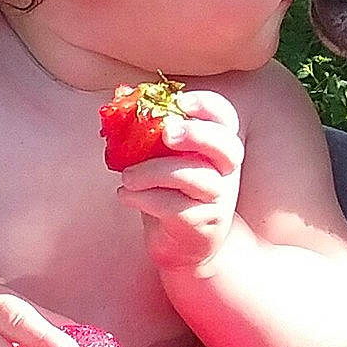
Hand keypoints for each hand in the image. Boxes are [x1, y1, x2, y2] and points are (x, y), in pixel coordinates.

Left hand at [115, 90, 243, 276]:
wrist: (183, 249)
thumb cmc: (171, 195)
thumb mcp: (163, 161)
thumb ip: (151, 134)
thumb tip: (121, 97)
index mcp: (217, 149)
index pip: (225, 119)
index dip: (207, 105)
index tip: (180, 101)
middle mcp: (225, 173)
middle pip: (225, 146)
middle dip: (196, 133)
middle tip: (165, 132)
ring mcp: (217, 201)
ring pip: (194, 177)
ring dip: (153, 172)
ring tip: (127, 178)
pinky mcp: (201, 226)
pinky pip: (175, 208)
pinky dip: (144, 199)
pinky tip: (125, 197)